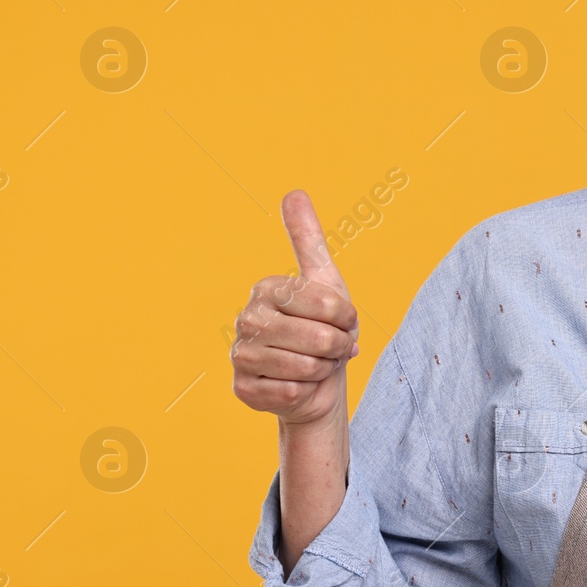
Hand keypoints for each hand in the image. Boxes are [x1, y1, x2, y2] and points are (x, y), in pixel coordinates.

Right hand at [230, 190, 359, 426]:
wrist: (317, 380)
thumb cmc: (324, 328)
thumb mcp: (326, 280)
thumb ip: (308, 238)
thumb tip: (293, 192)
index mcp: (266, 289)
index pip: (327, 305)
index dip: (347, 319)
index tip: (342, 321)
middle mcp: (246, 318)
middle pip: (317, 338)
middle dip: (337, 348)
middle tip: (332, 348)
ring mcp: (239, 355)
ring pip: (304, 368)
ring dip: (322, 370)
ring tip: (316, 364)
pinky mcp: (242, 389)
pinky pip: (289, 393)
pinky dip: (304, 392)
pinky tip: (298, 385)